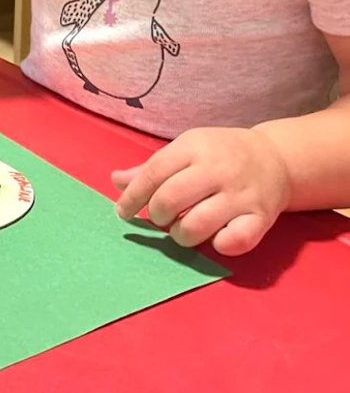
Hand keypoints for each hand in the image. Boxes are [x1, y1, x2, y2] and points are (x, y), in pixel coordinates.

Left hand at [112, 126, 291, 255]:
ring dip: (181, 234)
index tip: (122, 212)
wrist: (275, 157)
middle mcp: (217, 169)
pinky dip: (219, 244)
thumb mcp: (185, 149)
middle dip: (156, 215)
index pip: (154, 173)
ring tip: (180, 229)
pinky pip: (236, 240)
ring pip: (198, 224)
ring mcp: (241, 194)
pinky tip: (214, 238)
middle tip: (158, 217)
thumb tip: (116, 181)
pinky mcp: (262, 218)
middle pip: (171, 198)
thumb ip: (152, 168)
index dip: (133, 195)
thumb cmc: (219, 154)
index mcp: (194, 147)